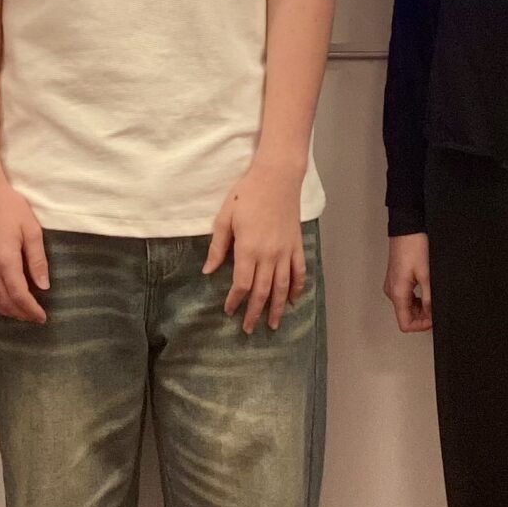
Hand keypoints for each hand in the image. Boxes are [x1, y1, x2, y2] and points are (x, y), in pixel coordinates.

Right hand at [0, 174, 49, 322]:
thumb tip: (43, 285)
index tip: (42, 317)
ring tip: (19, 313)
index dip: (31, 310)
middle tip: (33, 318)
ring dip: (5, 310)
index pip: (19, 295)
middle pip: (3, 301)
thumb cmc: (8, 207)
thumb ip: (37, 260)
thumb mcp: (31, 230)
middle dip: (20, 313)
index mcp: (5, 260)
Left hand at [204, 164, 306, 332]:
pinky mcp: (296, 245)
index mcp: (248, 249)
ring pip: (282, 287)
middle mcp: (269, 255)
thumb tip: (208, 270)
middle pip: (263, 291)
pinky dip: (297, 288)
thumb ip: (218, 247)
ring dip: (277, 308)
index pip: (242, 284)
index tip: (229, 310)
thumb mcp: (225, 218)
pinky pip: (299, 272)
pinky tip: (292, 300)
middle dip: (255, 312)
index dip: (236, 300)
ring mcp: (286, 251)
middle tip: (248, 328)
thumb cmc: (246, 194)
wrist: (277, 177)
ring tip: (273, 324)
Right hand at [384, 233, 432, 332]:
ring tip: (433, 298)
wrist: (406, 228)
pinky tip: (426, 291)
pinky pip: (405, 297)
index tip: (434, 319)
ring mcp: (392, 285)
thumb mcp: (427, 275)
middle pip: (405, 316)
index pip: (406, 324)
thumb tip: (433, 314)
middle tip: (436, 308)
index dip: (421, 326)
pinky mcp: (395, 279)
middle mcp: (392, 291)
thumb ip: (429, 298)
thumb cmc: (414, 246)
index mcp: (398, 293)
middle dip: (423, 316)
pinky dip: (416, 299)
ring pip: (406, 307)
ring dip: (420, 308)